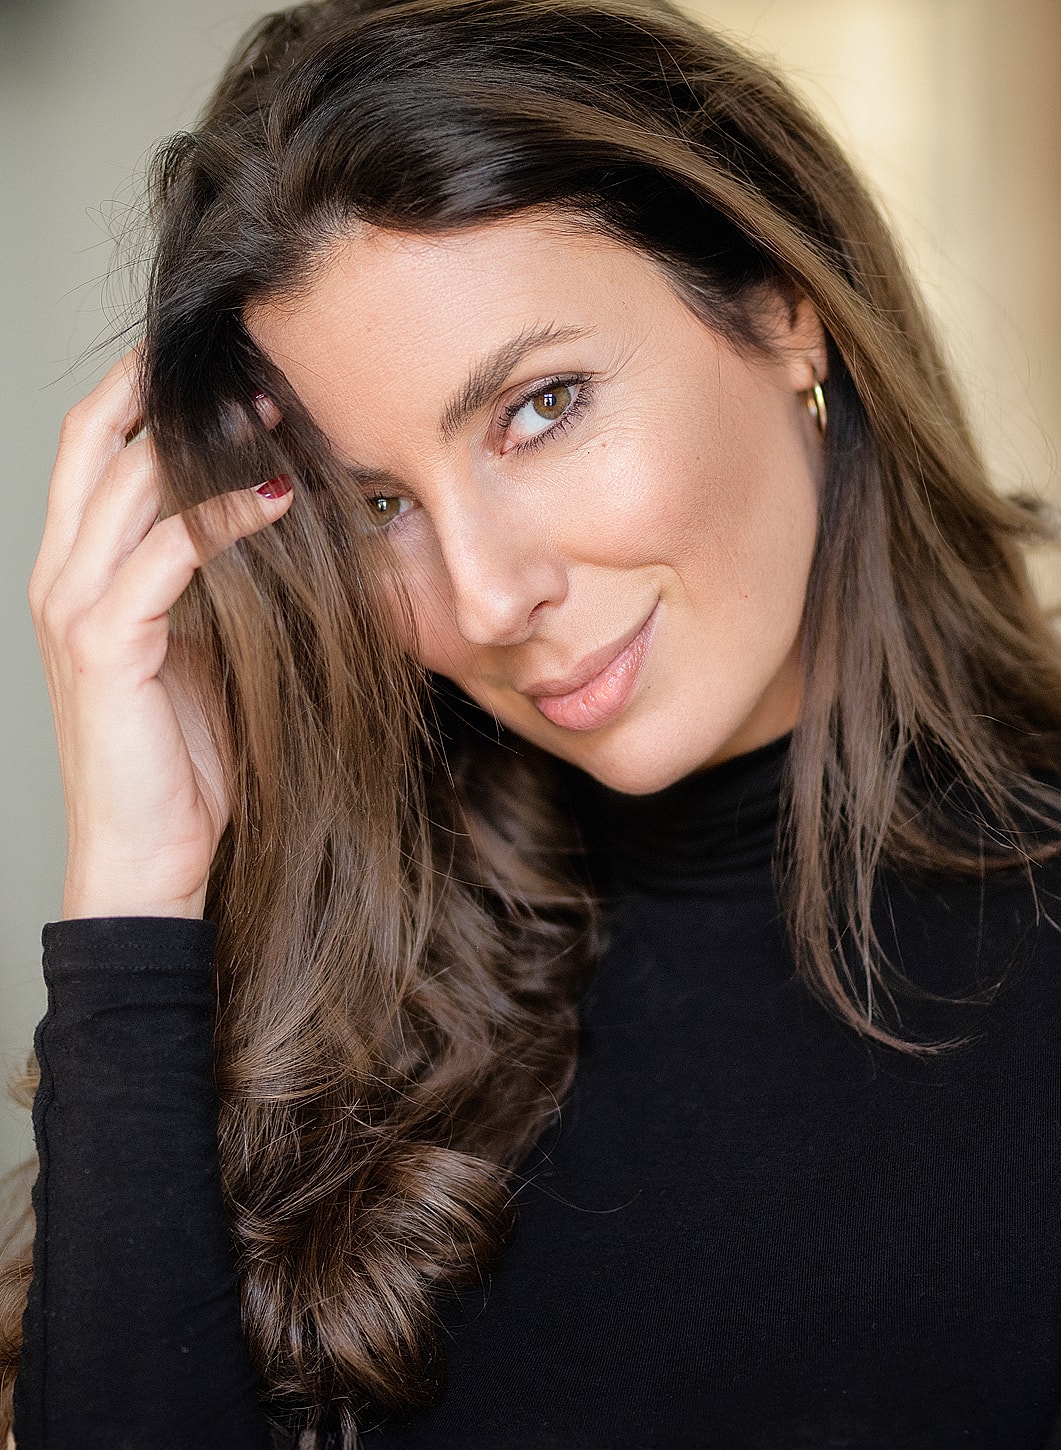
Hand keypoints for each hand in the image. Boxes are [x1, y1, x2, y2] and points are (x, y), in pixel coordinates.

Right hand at [28, 351, 293, 919]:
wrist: (148, 857)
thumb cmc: (183, 759)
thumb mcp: (200, 650)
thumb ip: (210, 584)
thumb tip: (274, 519)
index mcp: (77, 572)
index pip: (94, 450)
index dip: (145, 393)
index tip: (223, 362)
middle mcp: (60, 577)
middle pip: (96, 442)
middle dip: (168, 390)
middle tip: (251, 360)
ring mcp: (73, 608)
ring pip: (127, 485)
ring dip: (205, 440)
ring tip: (276, 409)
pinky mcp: (104, 645)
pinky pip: (165, 553)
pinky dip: (222, 515)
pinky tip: (279, 496)